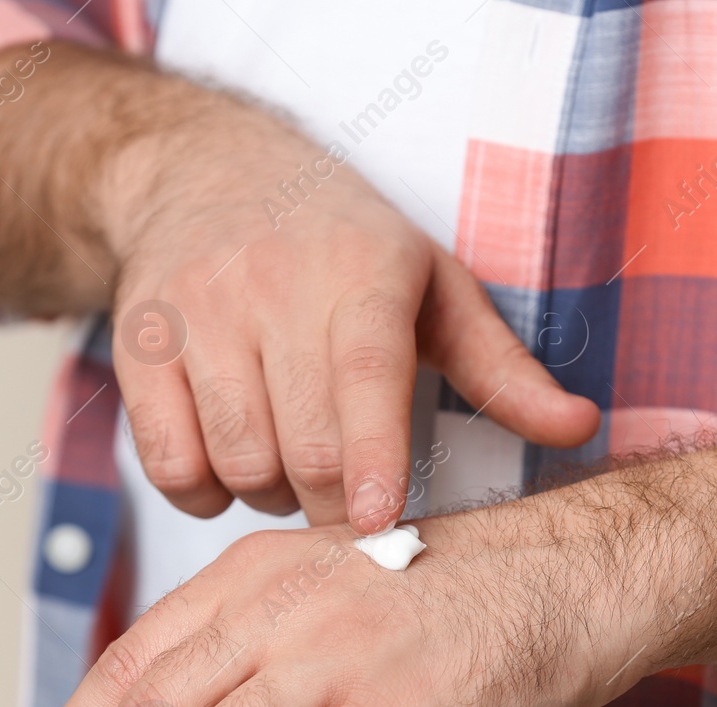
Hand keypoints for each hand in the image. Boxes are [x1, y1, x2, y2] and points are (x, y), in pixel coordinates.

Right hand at [0, 43, 599, 532]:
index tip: (381, 523)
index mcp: (361, 271)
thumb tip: (580, 426)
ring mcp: (195, 312)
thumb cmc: (340, 245)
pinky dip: (203, 494)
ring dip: (271, 496)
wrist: (204, 172)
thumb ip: (501, 369)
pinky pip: (167, 464)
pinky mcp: (137, 344)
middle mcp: (271, 284)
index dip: (374, 457)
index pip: (365, 374)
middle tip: (351, 500)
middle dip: (334, 503)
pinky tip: (228, 465)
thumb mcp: (433, 286)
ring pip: (236, 461)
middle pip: (302, 446)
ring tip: (291, 466)